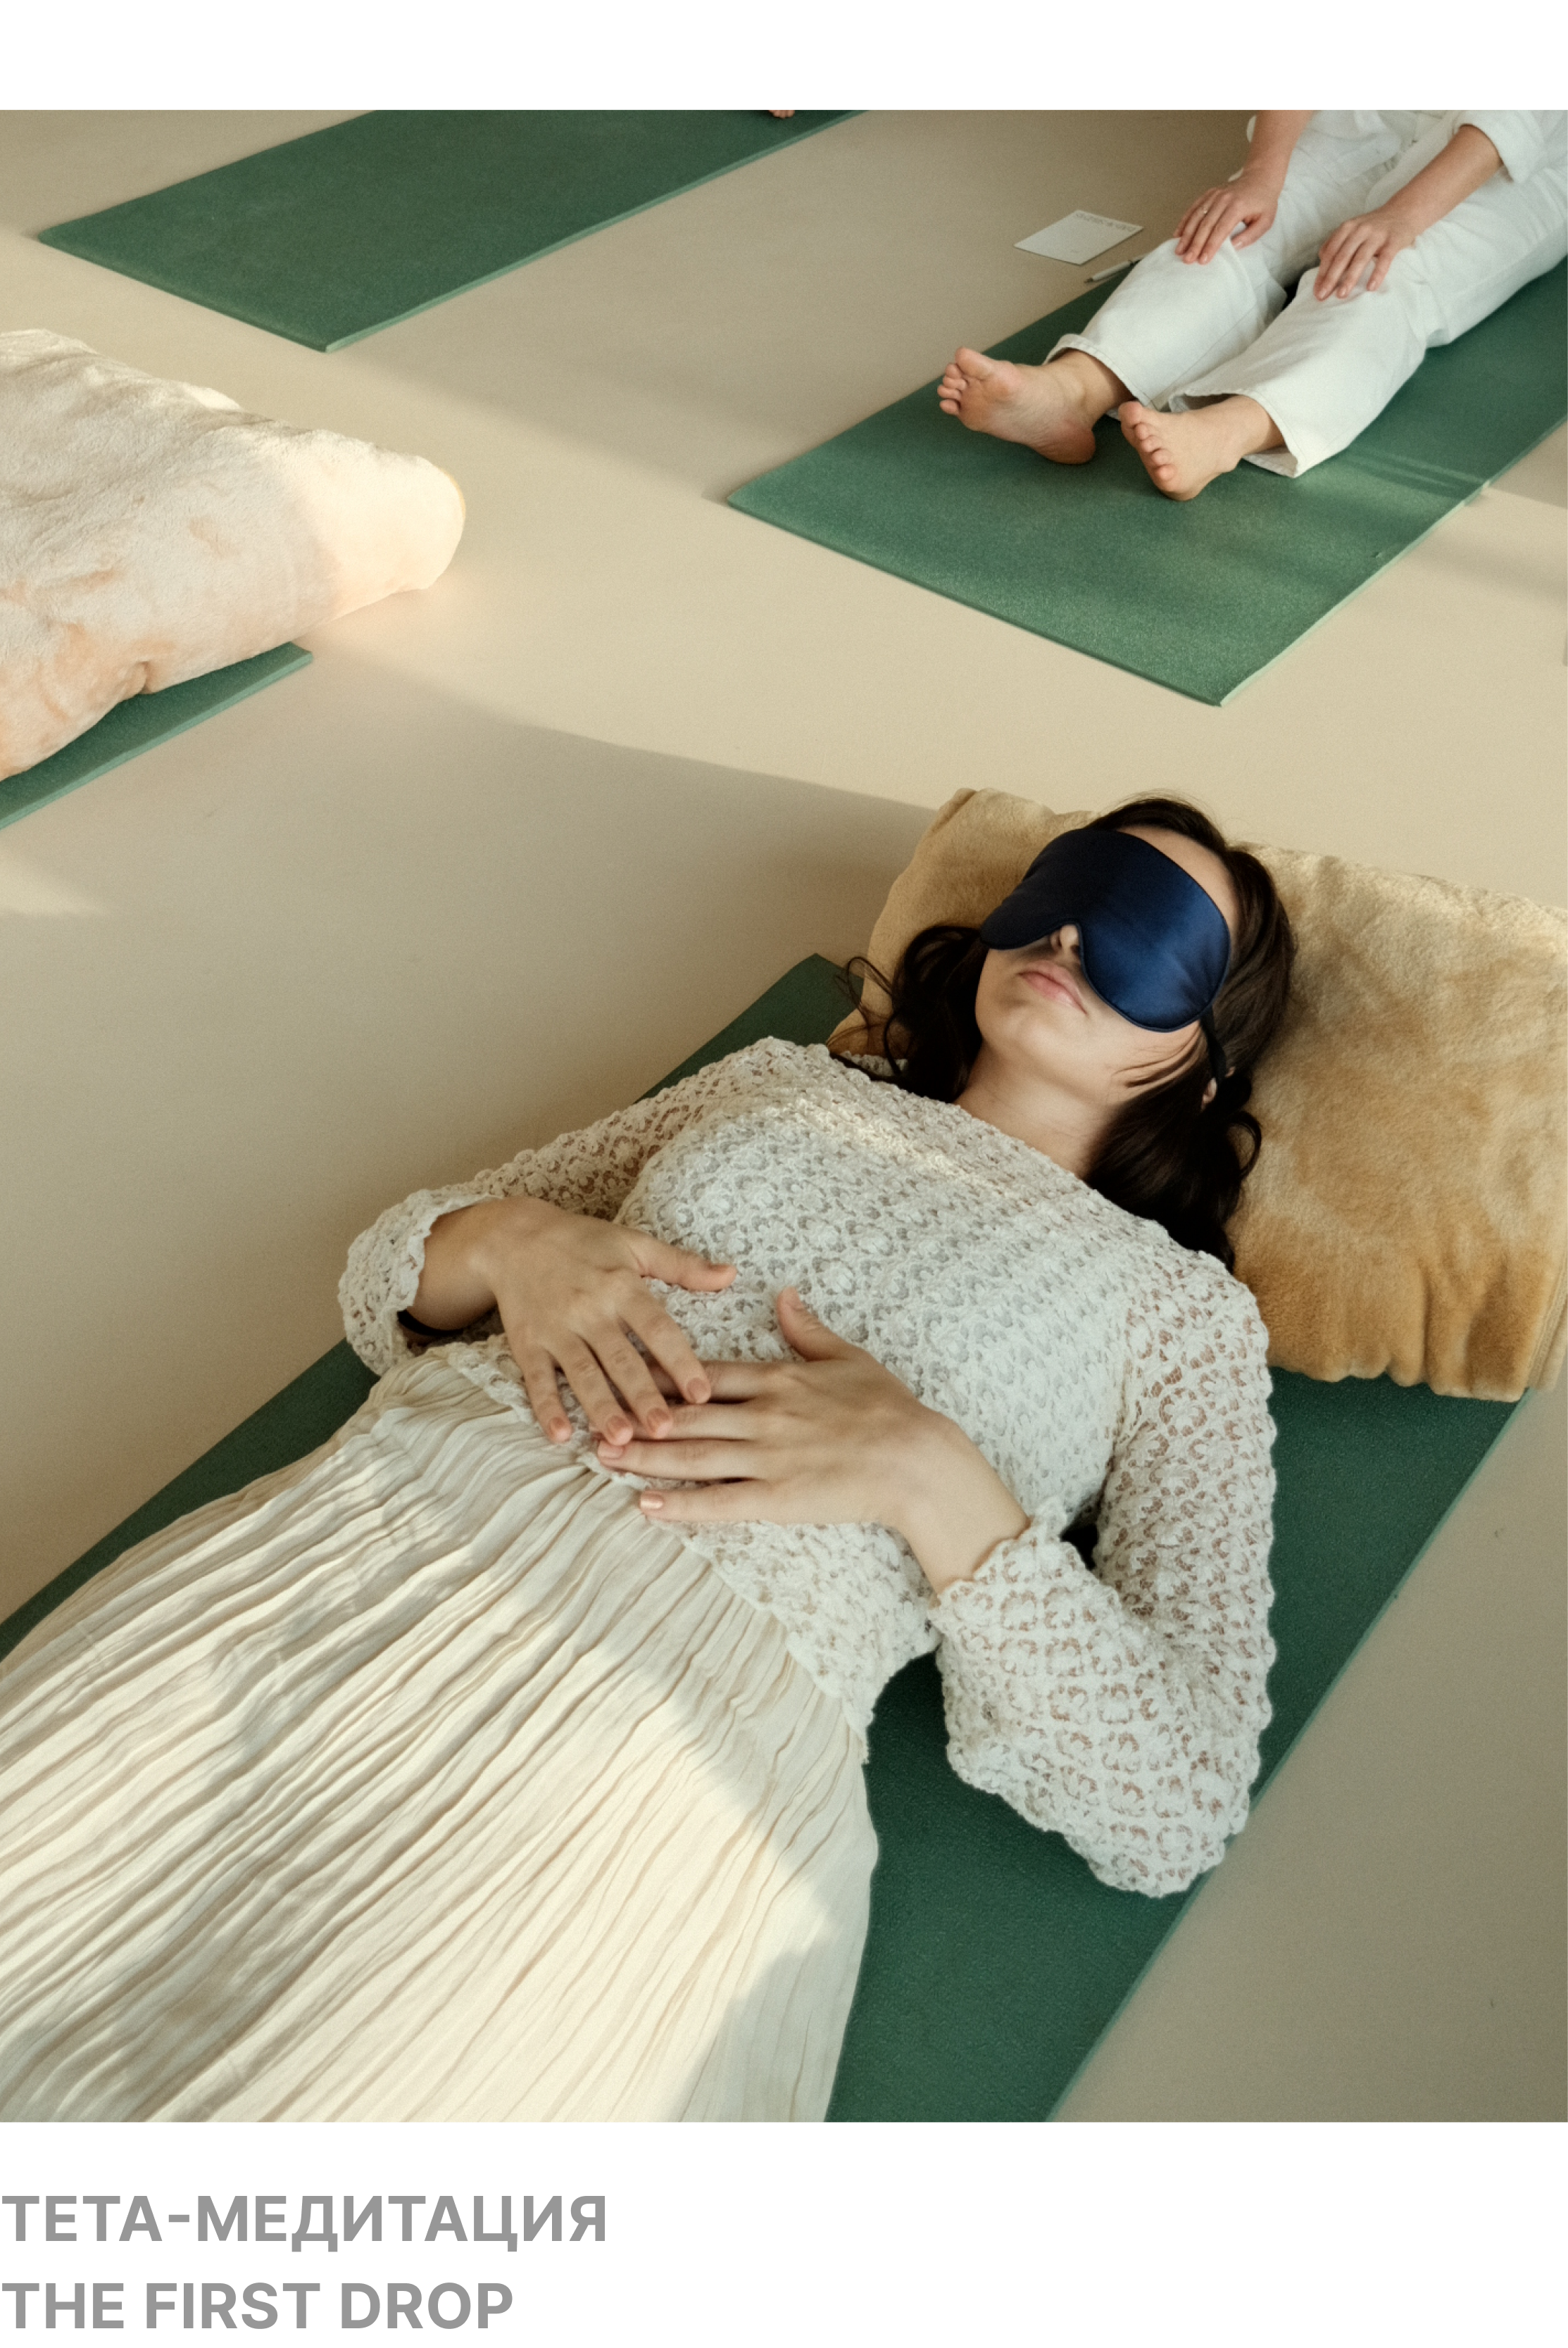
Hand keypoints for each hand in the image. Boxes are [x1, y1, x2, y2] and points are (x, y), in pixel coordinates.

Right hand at [415, 1196, 734, 1445]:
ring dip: (601, 1407)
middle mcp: (590, 1310)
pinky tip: (560, 1435)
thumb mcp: (635, 1244)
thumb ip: (683, 1265)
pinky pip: (537, 1378)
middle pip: (620, 1359)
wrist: (514, 1238)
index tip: (702, 1392)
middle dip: (643, 1396)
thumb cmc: (583, 1242)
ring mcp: (556, 1329)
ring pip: (582, 1374)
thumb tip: (731, 1274)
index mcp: (622, 1286)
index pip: (656, 1328)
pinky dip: (546, 1407)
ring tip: (620, 1438)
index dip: (680, 1361)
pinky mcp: (527, 1343)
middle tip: (665, 1430)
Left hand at [599, 1289, 1028, 1593]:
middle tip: (592, 1418)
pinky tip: (647, 1505)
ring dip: (645, 1457)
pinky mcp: (777, 1498)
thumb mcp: (848, 1356)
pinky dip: (682, 1504)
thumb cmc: (888, 1406)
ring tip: (603, 1458)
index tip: (624, 1369)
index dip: (661, 1373)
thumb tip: (783, 1294)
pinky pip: (720, 1501)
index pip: (706, 1373)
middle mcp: (762, 1415)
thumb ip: (807, 1328)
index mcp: (777, 1379)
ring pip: (693, 1455)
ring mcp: (767, 1457)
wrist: (916, 1459)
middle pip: (686, 1413)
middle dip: (635, 1415)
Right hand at [1174, 171, 1279, 264]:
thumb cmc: (1264, 202)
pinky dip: (1184, 221)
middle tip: (1187, 259)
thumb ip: (1251, 236)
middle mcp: (1224, 199)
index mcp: (1237, 206)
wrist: (1260, 178)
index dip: (1210, 246)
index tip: (1202, 260)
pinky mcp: (1209, 194)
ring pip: (1197, 216)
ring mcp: (1215, 195)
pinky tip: (1177, 234)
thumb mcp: (1265, 221)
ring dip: (1186, 234)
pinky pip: (1194, 208)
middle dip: (1195, 244)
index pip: (1221, 229)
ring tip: (1179, 250)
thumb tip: (1234, 247)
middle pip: (1205, 224)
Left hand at [1314, 203, 1416, 297]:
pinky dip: (1377, 273)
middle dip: (1331, 277)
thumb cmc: (1374, 226)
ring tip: (1341, 295)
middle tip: (1323, 296)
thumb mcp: (1353, 229)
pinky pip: (1384, 259)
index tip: (1317, 291)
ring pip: (1360, 258)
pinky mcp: (1393, 241)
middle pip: (1342, 256)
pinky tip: (1371, 287)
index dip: (1322, 272)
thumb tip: (1322, 261)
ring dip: (1350, 278)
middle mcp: (1360, 229)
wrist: (1404, 211)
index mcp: (1347, 228)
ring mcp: (1377, 235)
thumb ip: (1337, 242)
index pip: (1330, 252)